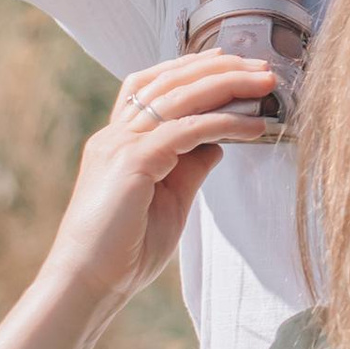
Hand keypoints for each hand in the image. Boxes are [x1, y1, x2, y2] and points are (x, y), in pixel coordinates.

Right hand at [39, 55, 280, 310]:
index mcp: (117, 142)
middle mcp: (115, 136)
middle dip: (219, 68)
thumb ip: (189, 167)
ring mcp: (120, 145)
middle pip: (169, 81)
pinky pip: (185, 130)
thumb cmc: (124, 253)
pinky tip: (253, 126)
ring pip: (179, 97)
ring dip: (227, 84)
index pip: (152, 84)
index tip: (231, 62)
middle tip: (261, 66)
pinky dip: (223, 122)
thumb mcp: (169, 201)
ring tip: (264, 83)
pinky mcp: (132, 162)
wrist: (86, 286)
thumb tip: (218, 142)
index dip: (191, 68)